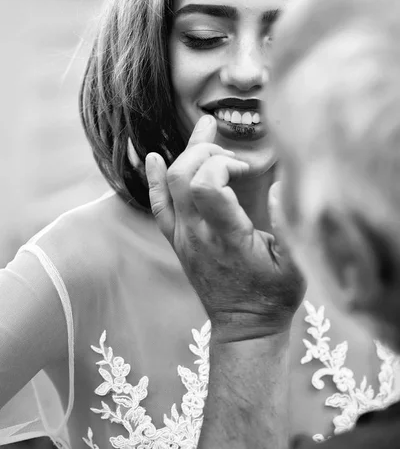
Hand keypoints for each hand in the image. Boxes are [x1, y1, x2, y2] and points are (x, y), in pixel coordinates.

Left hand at [145, 115, 304, 341]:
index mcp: (227, 236)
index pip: (206, 184)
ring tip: (205, 134)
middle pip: (183, 175)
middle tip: (229, 153)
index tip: (245, 167)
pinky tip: (156, 157)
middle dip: (204, 151)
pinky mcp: (177, 240)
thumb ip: (288, 225)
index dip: (223, 163)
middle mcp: (197, 234)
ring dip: (186, 155)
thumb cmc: (273, 296)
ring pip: (169, 184)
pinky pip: (158, 205)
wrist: (245, 327)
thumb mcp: (296, 265)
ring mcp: (183, 237)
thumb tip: (279, 186)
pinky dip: (155, 178)